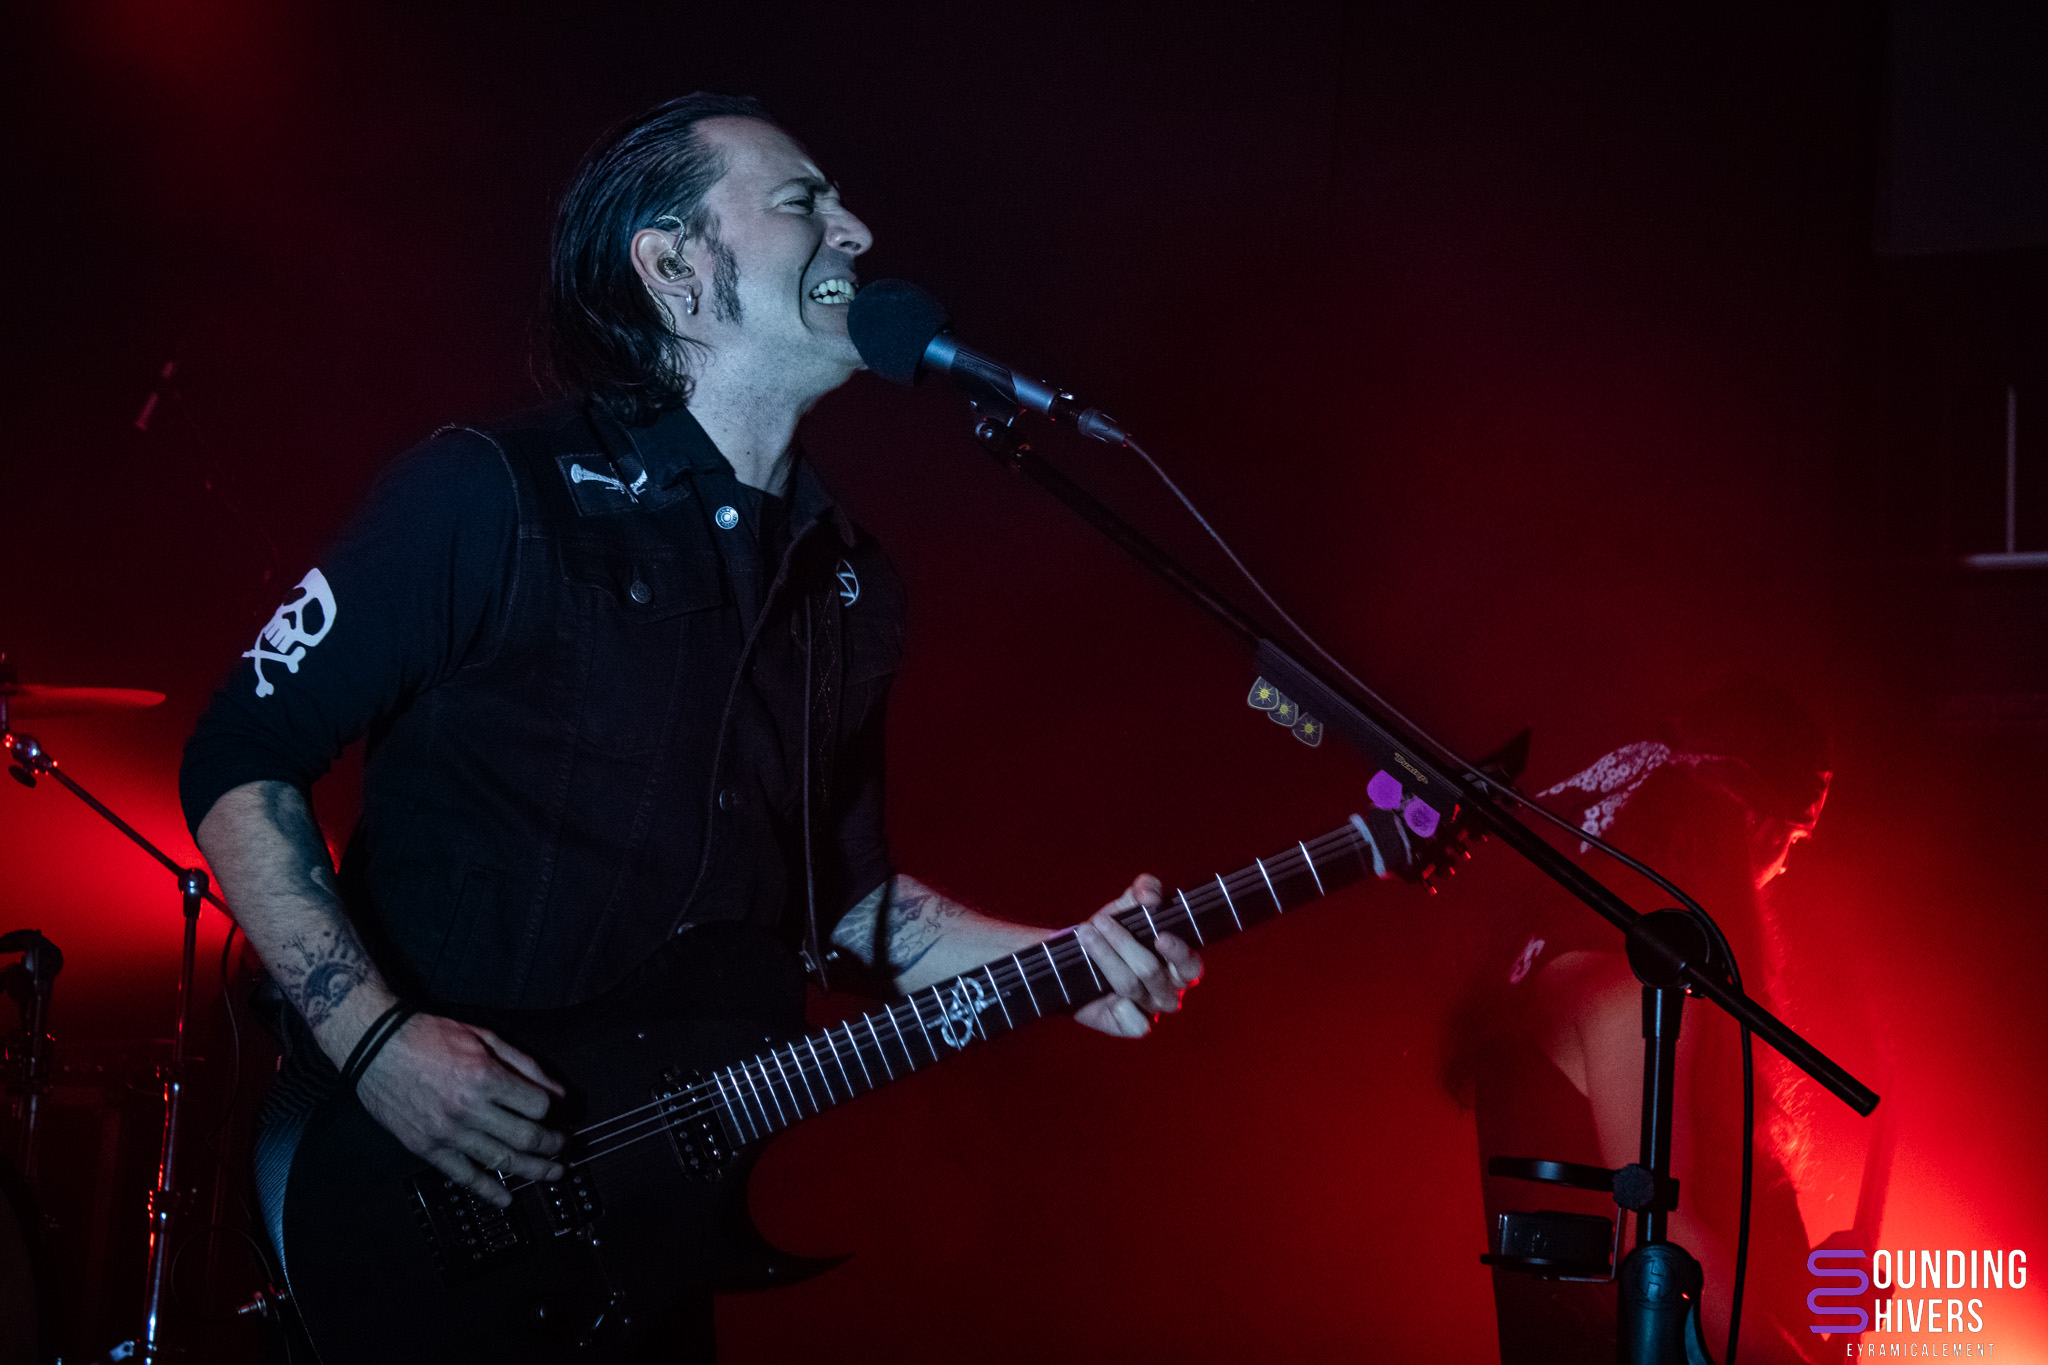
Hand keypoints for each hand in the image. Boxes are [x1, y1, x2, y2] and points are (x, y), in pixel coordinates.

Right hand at [353, 1012, 566, 1206]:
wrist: (376, 1047)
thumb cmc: (428, 1036)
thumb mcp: (484, 1037)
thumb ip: (524, 1065)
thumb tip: (556, 1091)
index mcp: (485, 1077)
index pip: (537, 1106)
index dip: (553, 1111)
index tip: (558, 1113)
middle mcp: (469, 1108)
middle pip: (526, 1137)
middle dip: (552, 1144)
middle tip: (564, 1146)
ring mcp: (447, 1132)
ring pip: (501, 1161)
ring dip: (533, 1170)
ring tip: (552, 1173)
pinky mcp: (427, 1147)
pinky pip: (463, 1175)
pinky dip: (488, 1190)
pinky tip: (506, 1198)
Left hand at [1072, 875, 1203, 1037]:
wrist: (1078, 958)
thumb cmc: (1114, 931)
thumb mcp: (1127, 904)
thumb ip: (1143, 891)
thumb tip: (1150, 897)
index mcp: (1178, 963)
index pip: (1190, 964)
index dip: (1179, 952)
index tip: (1160, 936)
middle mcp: (1169, 989)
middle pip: (1153, 973)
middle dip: (1124, 944)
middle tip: (1100, 920)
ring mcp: (1149, 1009)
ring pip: (1132, 988)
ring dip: (1105, 958)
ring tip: (1086, 933)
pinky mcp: (1129, 1024)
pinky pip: (1135, 1025)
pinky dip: (1122, 1009)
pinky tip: (1105, 994)